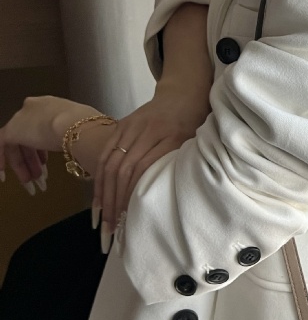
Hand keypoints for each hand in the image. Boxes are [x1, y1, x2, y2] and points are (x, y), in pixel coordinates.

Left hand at [0, 96, 97, 194]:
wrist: (77, 126)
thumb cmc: (88, 128)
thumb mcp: (83, 130)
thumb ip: (75, 137)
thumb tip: (85, 149)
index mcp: (51, 105)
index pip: (41, 126)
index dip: (42, 148)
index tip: (45, 164)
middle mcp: (33, 108)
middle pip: (28, 138)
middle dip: (34, 161)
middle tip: (39, 179)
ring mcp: (21, 118)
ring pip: (18, 145)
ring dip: (24, 166)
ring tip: (32, 185)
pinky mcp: (12, 130)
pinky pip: (1, 146)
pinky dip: (2, 162)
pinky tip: (3, 177)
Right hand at [93, 81, 210, 245]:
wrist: (185, 92)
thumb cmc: (196, 123)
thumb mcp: (197, 143)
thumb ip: (184, 165)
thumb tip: (173, 199)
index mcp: (172, 137)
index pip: (145, 170)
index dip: (134, 195)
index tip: (131, 219)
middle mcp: (149, 130)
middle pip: (124, 169)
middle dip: (115, 201)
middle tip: (112, 227)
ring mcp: (133, 126)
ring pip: (111, 162)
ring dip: (103, 193)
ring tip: (101, 218)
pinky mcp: (122, 124)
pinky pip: (106, 152)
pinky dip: (99, 177)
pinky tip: (98, 197)